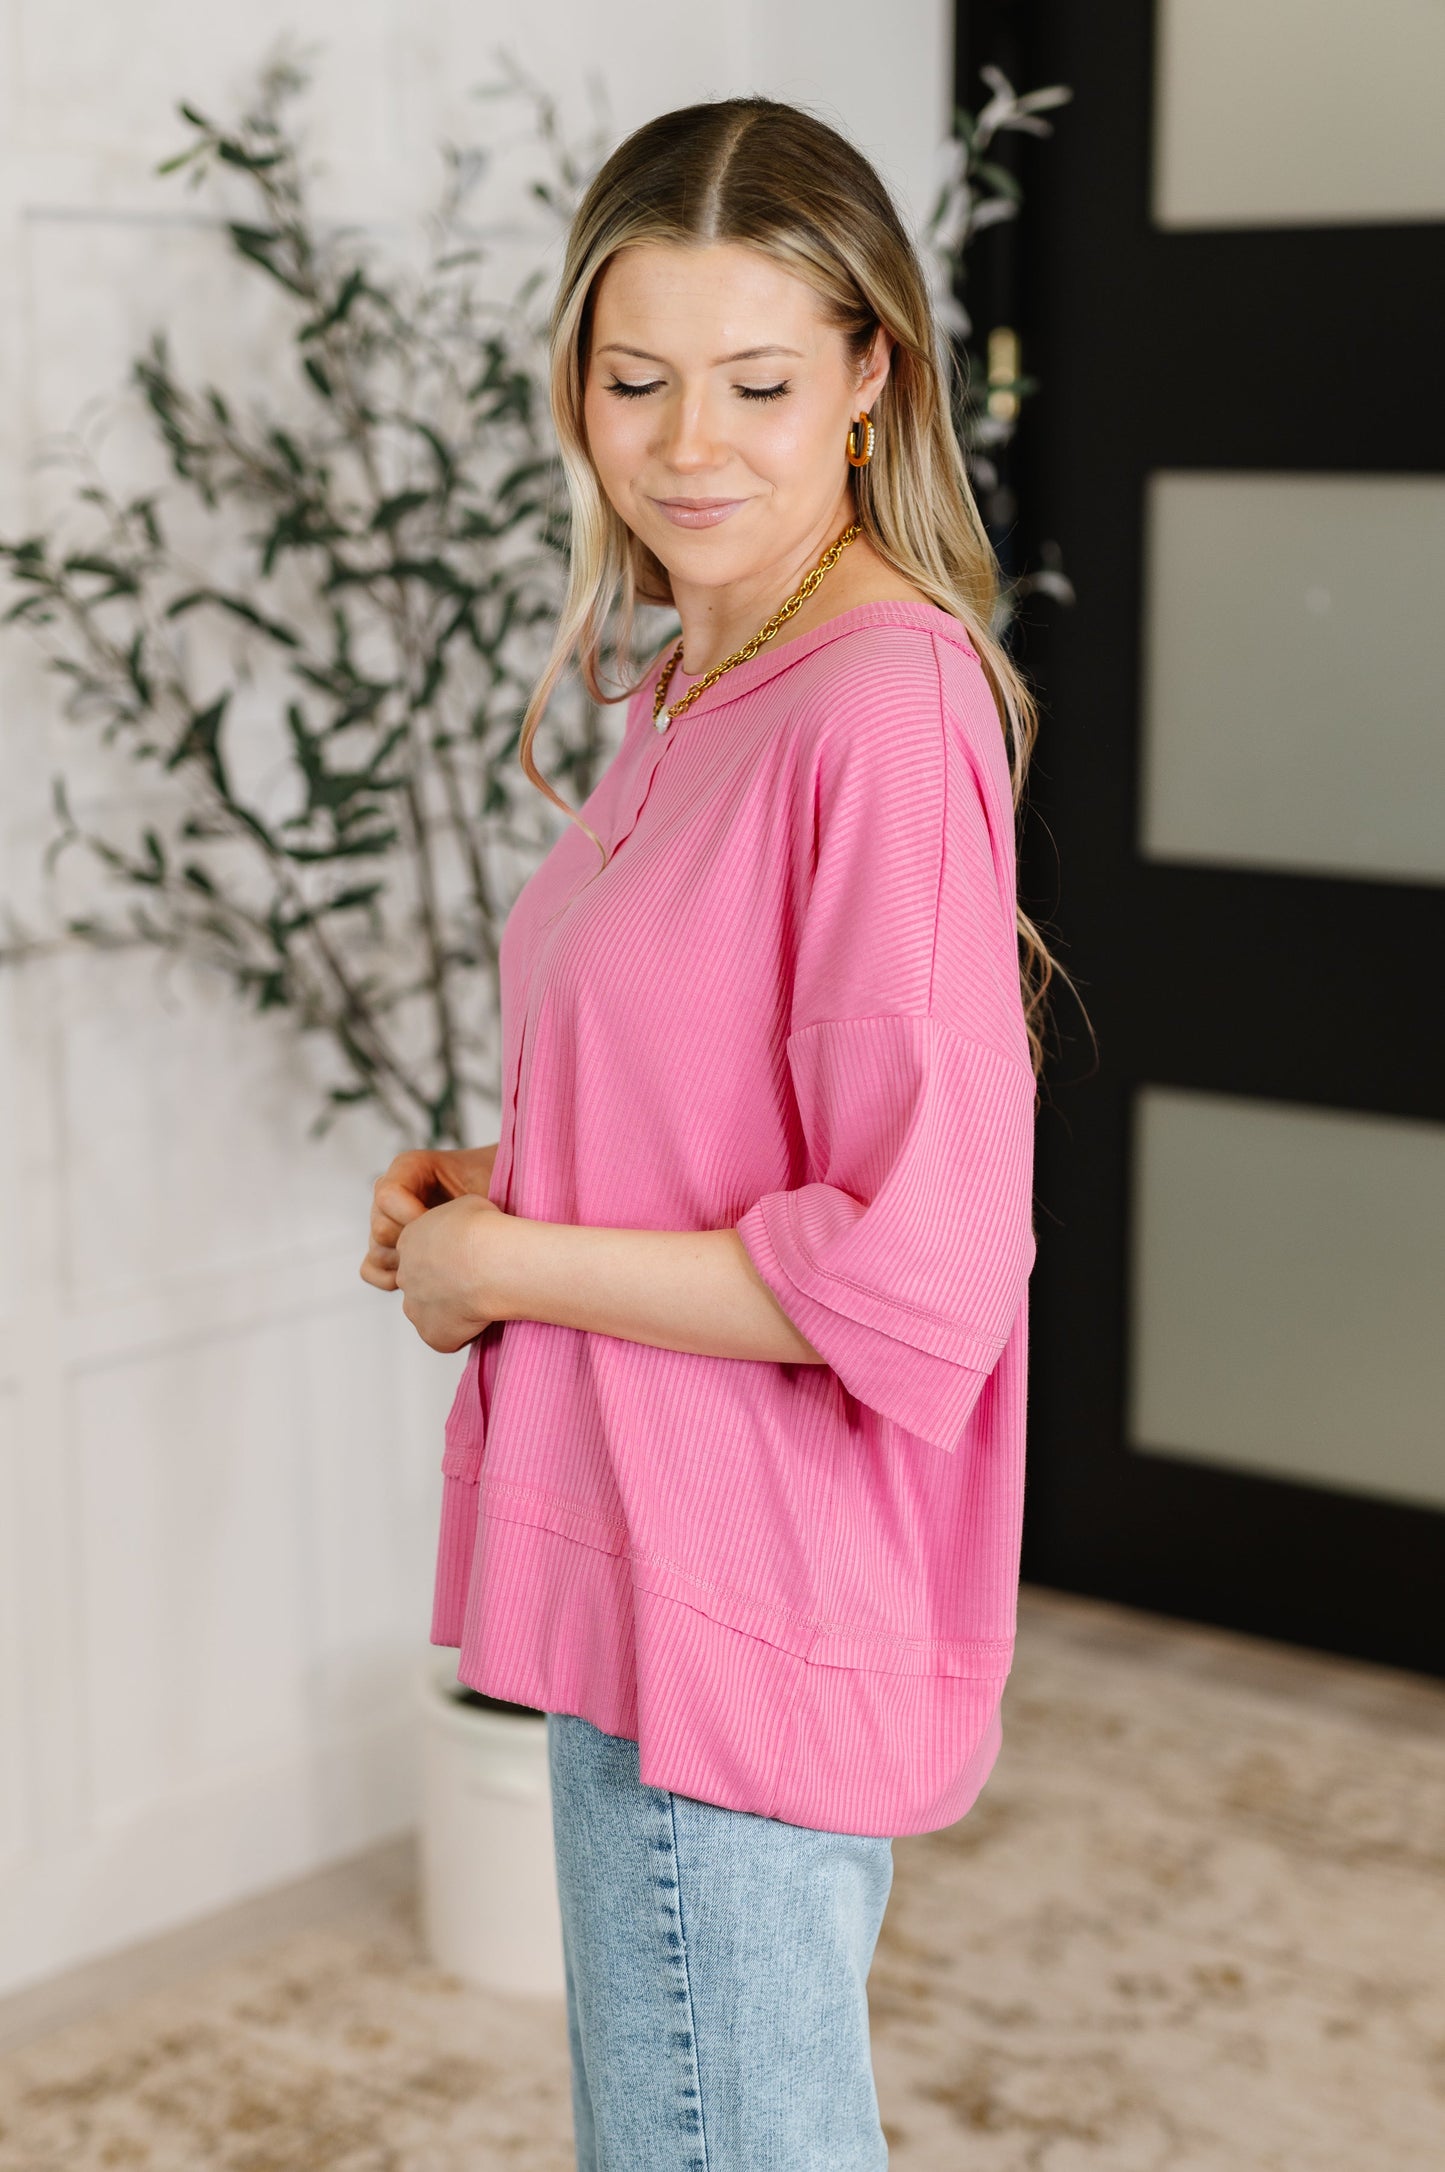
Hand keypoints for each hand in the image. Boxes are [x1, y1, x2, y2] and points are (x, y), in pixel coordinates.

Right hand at [360, 1144, 498, 1291]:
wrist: (507, 1201)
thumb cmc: (502, 1186)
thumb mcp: (493, 1178)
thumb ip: (473, 1191)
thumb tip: (470, 1218)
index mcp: (410, 1168)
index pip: (388, 1195)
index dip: (414, 1218)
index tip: (451, 1228)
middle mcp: (391, 1194)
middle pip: (381, 1228)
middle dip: (419, 1245)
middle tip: (455, 1251)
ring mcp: (388, 1223)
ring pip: (377, 1251)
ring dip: (409, 1264)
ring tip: (447, 1265)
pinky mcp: (390, 1249)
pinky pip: (371, 1269)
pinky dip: (390, 1279)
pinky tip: (425, 1282)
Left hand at [395, 1192, 514, 1352]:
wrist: (492, 1261)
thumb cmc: (485, 1230)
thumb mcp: (467, 1206)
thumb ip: (454, 1221)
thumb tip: (463, 1227)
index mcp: (410, 1240)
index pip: (421, 1253)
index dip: (446, 1258)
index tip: (467, 1259)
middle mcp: (405, 1274)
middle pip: (421, 1284)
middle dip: (444, 1285)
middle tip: (476, 1281)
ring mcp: (415, 1306)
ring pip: (429, 1312)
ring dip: (450, 1310)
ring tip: (481, 1301)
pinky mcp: (430, 1333)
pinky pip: (443, 1338)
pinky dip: (460, 1334)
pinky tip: (482, 1319)